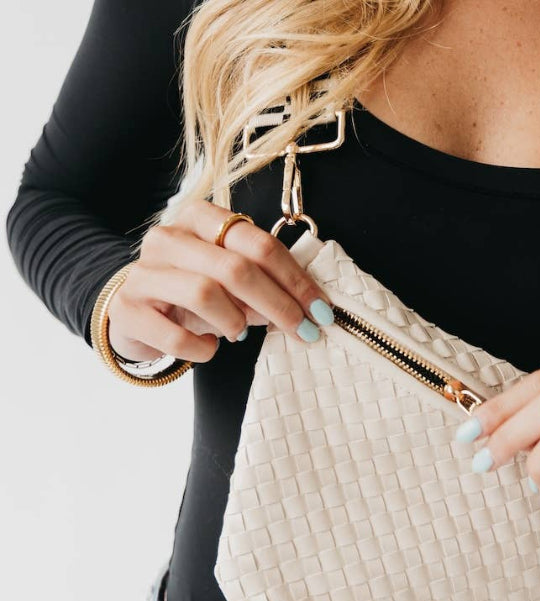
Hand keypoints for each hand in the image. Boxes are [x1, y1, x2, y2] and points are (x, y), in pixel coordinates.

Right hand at [105, 199, 334, 363]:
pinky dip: (202, 349)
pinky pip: (176, 335)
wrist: (134, 311)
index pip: (258, 243)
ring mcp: (143, 272)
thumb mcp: (230, 280)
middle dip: (279, 305)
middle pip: (236, 268)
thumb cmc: (193, 291)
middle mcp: (168, 238)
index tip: (321, 309)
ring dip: (235, 321)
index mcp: (200, 219)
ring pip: (205, 294)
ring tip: (239, 333)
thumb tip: (310, 308)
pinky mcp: (126, 310)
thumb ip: (265, 283)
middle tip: (304, 331)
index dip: (295, 279)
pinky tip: (209, 348)